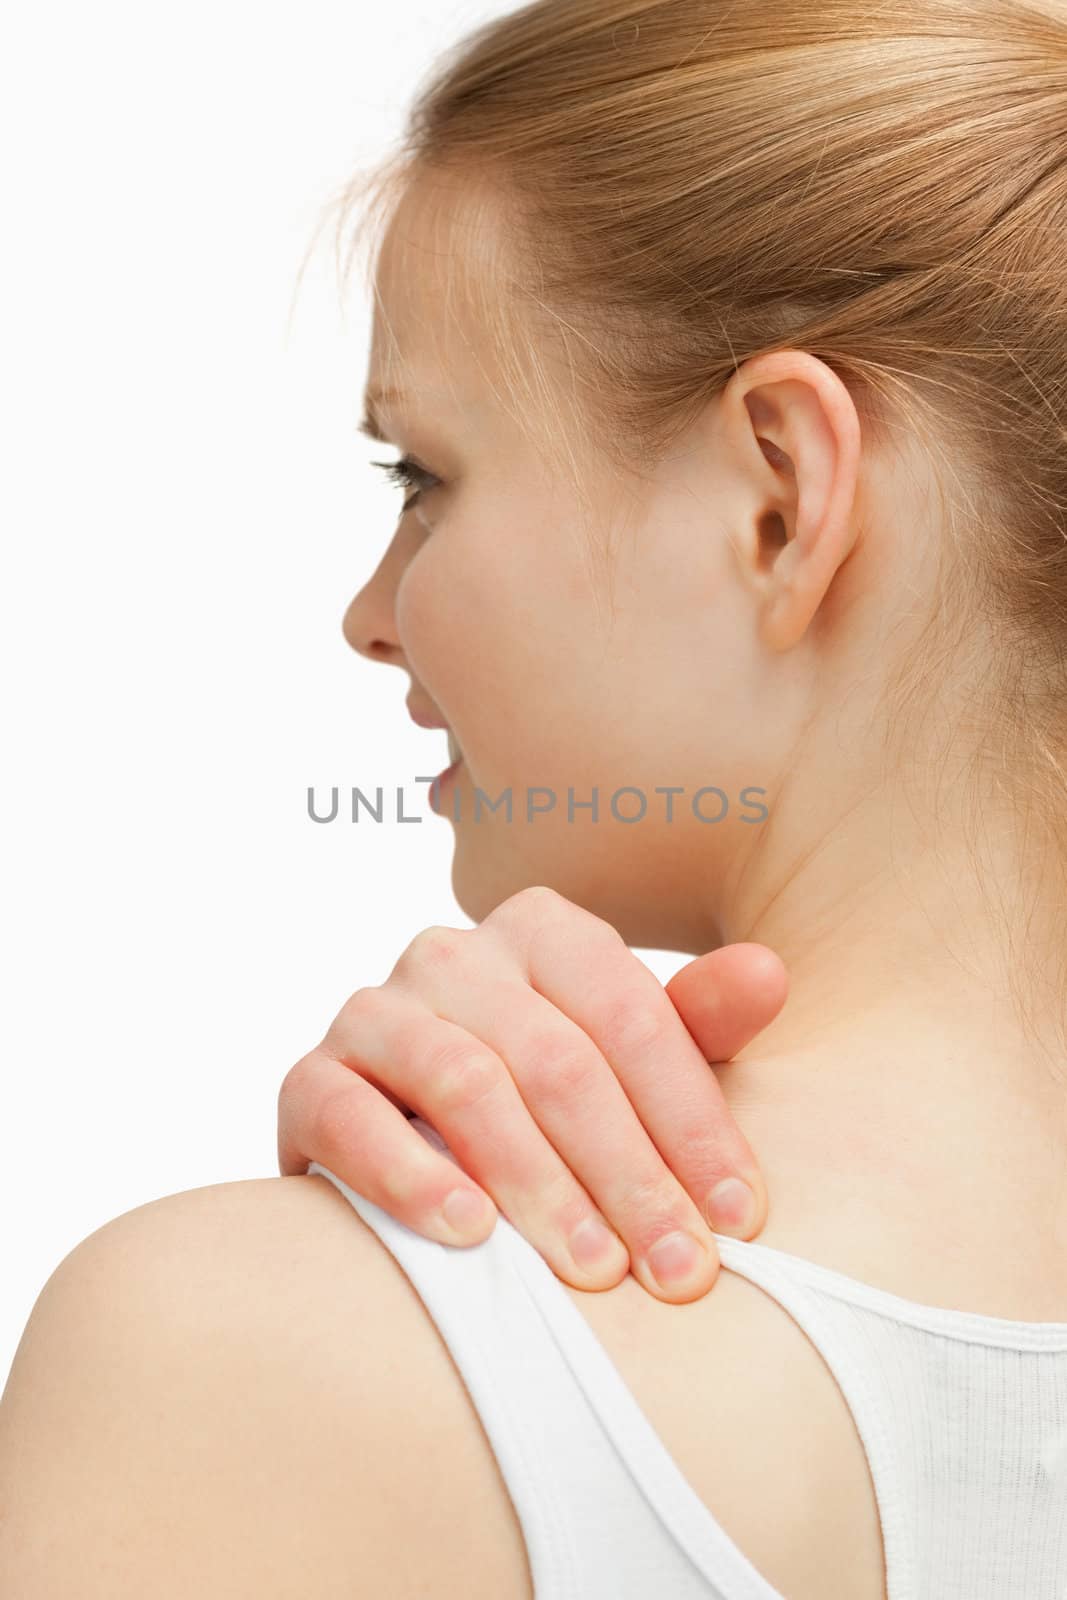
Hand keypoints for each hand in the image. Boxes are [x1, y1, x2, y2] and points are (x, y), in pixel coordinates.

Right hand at [278, 886, 786, 1302]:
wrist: (415, 1132)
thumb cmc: (552, 1101)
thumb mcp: (637, 1059)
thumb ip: (701, 1022)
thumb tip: (771, 972)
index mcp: (545, 931)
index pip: (632, 1017)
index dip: (692, 1121)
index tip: (741, 1219)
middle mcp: (455, 954)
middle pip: (558, 1059)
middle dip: (629, 1175)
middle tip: (677, 1272)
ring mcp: (376, 1009)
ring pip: (463, 1081)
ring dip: (537, 1183)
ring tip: (591, 1267)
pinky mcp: (312, 1076)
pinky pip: (348, 1113)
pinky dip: (408, 1174)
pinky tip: (466, 1234)